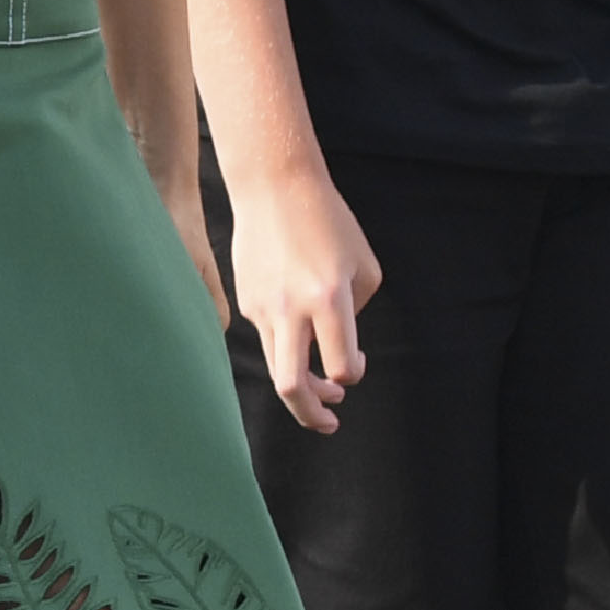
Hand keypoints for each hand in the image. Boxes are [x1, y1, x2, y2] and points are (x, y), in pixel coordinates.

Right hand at [230, 169, 380, 436]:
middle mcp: (292, 310)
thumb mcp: (363, 266)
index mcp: (329, 300)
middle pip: (292, 387)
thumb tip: (340, 345)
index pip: (341, 366)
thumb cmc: (328, 220)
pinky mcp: (246, 301)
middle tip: (330, 423)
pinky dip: (287, 343)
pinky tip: (296, 323)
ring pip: (276, 367)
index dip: (352, 376)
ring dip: (298, 389)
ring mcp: (263, 308)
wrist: (274, 186)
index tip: (355, 368)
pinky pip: (268, 335)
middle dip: (312, 416)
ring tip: (317, 394)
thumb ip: (355, 312)